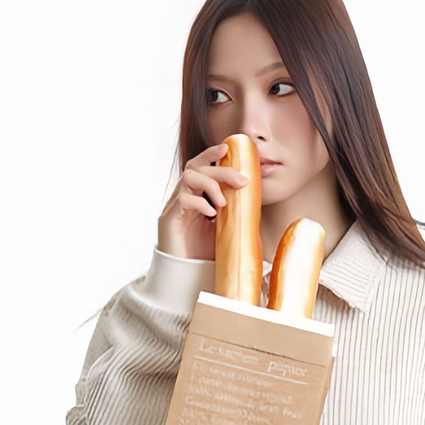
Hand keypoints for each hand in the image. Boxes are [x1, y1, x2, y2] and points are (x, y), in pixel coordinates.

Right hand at [157, 143, 251, 260]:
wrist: (186, 275)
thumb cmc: (203, 253)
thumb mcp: (223, 230)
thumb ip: (233, 215)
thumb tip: (256, 206)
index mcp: (194, 195)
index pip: (199, 166)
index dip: (210, 154)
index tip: (227, 148)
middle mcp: (182, 196)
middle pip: (197, 168)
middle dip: (221, 171)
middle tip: (241, 181)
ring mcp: (174, 206)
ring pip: (188, 178)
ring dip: (210, 185)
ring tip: (223, 203)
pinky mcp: (169, 219)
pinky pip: (183, 200)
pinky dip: (200, 203)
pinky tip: (211, 213)